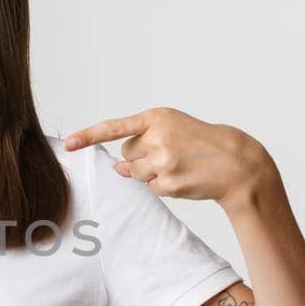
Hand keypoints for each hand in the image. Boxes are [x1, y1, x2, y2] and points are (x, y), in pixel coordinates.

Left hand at [63, 106, 270, 207]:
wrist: (236, 163)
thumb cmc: (202, 144)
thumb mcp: (173, 130)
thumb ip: (143, 142)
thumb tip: (117, 167)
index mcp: (157, 117)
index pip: (115, 127)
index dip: (89, 136)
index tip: (68, 144)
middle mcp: (158, 137)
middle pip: (126, 153)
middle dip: (142, 156)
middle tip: (171, 153)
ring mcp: (163, 161)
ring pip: (135, 173)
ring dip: (150, 172)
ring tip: (179, 165)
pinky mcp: (169, 183)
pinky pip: (150, 188)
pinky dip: (163, 186)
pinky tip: (183, 177)